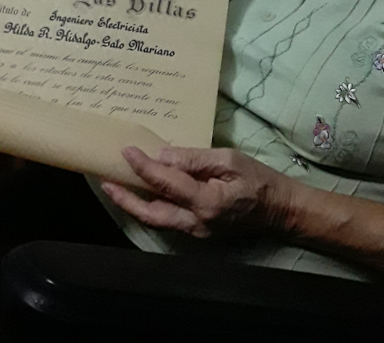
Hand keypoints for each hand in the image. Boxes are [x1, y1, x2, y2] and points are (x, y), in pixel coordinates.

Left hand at [101, 145, 292, 238]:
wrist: (280, 210)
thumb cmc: (259, 180)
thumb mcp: (230, 160)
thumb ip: (195, 159)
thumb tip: (164, 156)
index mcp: (206, 203)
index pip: (166, 183)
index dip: (144, 166)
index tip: (126, 151)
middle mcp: (197, 223)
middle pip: (150, 213)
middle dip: (124, 197)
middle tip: (103, 178)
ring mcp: (196, 232)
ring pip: (155, 220)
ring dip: (133, 203)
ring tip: (114, 185)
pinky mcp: (198, 232)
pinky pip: (167, 219)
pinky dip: (150, 206)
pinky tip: (141, 192)